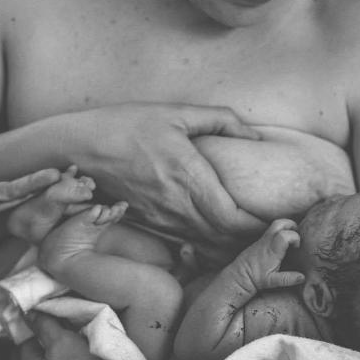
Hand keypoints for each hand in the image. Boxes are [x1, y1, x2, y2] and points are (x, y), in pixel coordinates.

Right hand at [67, 102, 266, 248]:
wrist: (77, 149)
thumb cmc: (127, 124)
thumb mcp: (176, 112)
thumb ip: (220, 120)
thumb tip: (255, 135)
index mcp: (188, 178)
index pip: (235, 220)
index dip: (262, 228)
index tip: (283, 223)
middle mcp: (176, 207)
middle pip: (225, 240)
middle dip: (254, 242)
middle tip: (279, 235)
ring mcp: (161, 221)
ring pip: (207, 247)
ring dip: (233, 247)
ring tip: (257, 240)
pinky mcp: (149, 225)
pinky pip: (187, 245)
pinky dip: (210, 247)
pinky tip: (223, 239)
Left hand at [229, 219, 305, 291]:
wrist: (241, 274)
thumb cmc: (256, 278)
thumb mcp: (272, 281)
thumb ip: (287, 279)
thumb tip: (302, 277)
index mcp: (272, 251)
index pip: (285, 235)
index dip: (295, 237)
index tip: (297, 247)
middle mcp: (267, 241)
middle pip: (280, 223)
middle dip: (291, 226)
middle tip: (296, 237)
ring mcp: (263, 239)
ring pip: (275, 224)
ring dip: (286, 227)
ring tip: (291, 240)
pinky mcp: (261, 240)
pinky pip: (272, 230)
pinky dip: (280, 232)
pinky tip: (283, 244)